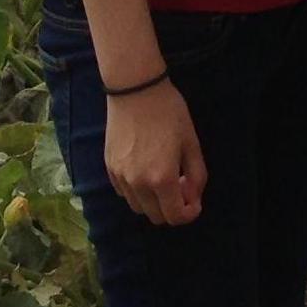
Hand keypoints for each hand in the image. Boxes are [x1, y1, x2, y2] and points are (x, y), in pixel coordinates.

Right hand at [104, 79, 206, 225]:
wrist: (135, 90)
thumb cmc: (169, 112)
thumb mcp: (191, 141)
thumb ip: (197, 174)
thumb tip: (194, 197)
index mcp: (161, 179)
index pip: (174, 216)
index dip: (188, 214)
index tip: (195, 201)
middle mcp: (138, 184)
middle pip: (156, 216)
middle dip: (173, 208)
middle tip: (182, 184)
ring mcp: (120, 178)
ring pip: (139, 207)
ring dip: (154, 202)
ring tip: (164, 176)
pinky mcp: (109, 169)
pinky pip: (125, 193)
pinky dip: (138, 191)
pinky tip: (146, 169)